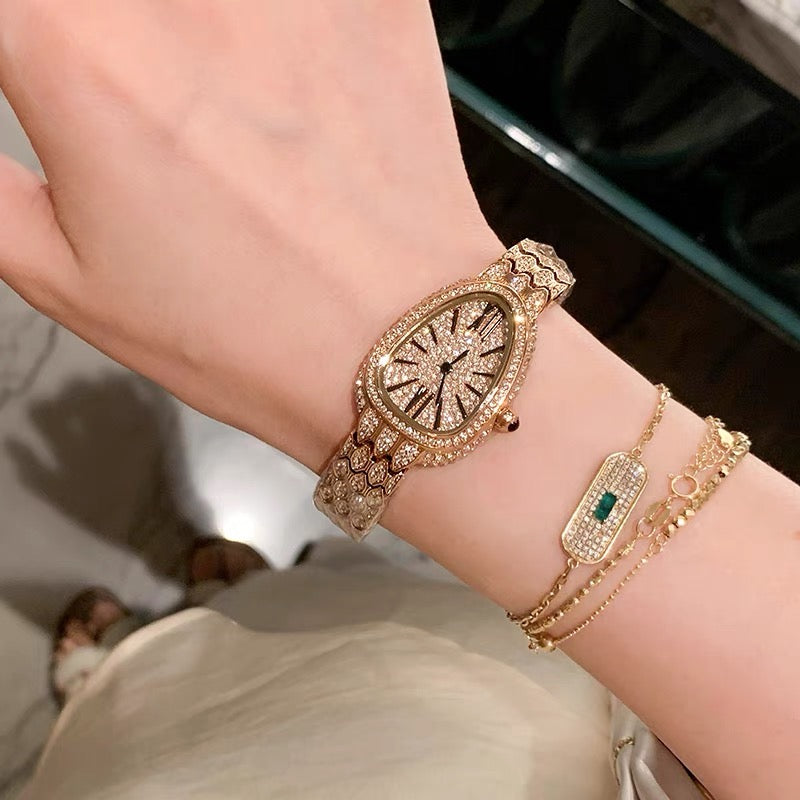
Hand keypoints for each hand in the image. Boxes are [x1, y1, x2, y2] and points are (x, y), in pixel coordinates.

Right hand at [0, 1, 501, 466]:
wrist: (397, 348)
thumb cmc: (246, 334)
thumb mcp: (63, 275)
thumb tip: (1, 75)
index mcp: (79, 48)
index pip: (15, 7)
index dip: (31, 42)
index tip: (49, 69)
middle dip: (115, 42)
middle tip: (154, 112)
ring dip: (202, 35)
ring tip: (223, 112)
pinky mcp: (379, 0)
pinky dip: (289, 29)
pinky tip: (291, 90)